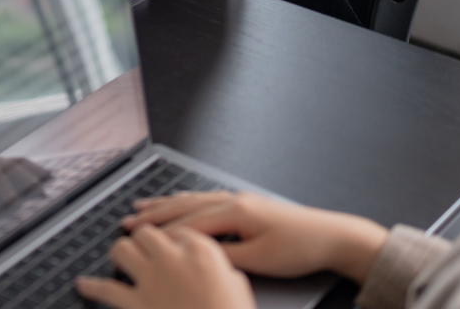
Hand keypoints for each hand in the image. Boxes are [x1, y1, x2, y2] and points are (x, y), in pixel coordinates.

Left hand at [75, 224, 255, 308]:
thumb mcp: (237, 283)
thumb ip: (218, 266)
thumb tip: (210, 266)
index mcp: (201, 250)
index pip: (177, 229)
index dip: (171, 239)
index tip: (168, 246)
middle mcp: (172, 257)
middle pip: (146, 232)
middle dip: (144, 241)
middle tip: (144, 251)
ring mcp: (151, 279)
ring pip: (122, 248)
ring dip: (120, 254)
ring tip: (120, 260)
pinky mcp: (135, 303)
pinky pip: (105, 289)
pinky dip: (92, 287)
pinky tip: (83, 285)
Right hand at [123, 192, 387, 283]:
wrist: (331, 236)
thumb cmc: (299, 248)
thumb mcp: (258, 260)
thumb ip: (223, 256)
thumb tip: (195, 255)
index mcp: (234, 211)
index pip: (186, 222)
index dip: (158, 230)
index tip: (134, 234)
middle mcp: (234, 200)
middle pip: (184, 206)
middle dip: (154, 214)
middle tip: (127, 219)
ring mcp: (240, 200)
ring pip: (194, 200)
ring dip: (167, 204)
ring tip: (143, 206)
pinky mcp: (247, 205)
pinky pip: (207, 199)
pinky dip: (187, 201)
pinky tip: (182, 202)